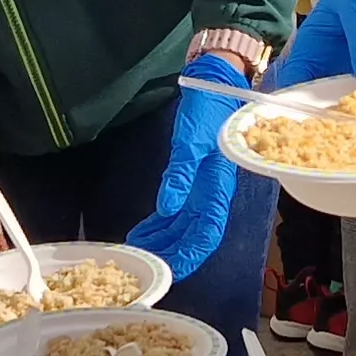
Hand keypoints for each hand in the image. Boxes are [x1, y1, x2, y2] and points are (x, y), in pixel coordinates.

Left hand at [124, 53, 251, 279]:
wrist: (215, 87)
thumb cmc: (208, 110)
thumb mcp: (190, 140)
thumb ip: (180, 175)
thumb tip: (168, 207)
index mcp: (217, 187)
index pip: (206, 232)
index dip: (191, 254)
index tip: (173, 269)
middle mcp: (210, 193)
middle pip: (193, 235)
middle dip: (172, 253)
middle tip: (147, 265)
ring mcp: (200, 188)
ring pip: (181, 226)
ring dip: (162, 240)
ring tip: (137, 251)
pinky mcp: (189, 181)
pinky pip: (174, 210)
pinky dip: (158, 223)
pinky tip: (143, 232)